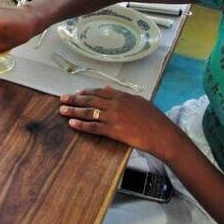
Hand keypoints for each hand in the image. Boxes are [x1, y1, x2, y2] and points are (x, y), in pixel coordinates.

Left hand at [59, 86, 181, 161]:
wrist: (162, 134)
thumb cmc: (153, 119)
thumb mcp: (138, 101)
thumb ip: (122, 95)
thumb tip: (108, 89)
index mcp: (122, 96)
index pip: (99, 92)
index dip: (86, 92)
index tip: (76, 93)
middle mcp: (116, 105)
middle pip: (90, 100)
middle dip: (74, 99)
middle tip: (62, 99)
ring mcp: (114, 118)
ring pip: (89, 113)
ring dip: (74, 111)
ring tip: (62, 111)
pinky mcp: (114, 131)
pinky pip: (94, 127)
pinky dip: (81, 125)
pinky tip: (72, 124)